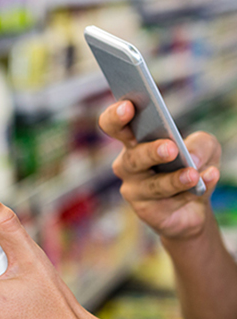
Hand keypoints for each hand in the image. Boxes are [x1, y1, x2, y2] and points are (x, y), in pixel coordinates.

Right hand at [99, 101, 220, 239]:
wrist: (194, 207)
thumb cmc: (191, 166)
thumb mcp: (205, 147)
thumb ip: (200, 144)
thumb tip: (191, 158)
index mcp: (133, 141)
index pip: (113, 126)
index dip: (115, 117)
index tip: (128, 107)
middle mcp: (127, 165)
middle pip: (131, 158)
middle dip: (150, 152)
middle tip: (170, 148)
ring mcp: (134, 190)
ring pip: (152, 185)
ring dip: (174, 179)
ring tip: (192, 174)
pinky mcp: (146, 211)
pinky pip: (169, 201)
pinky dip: (191, 191)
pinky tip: (206, 180)